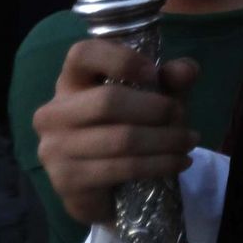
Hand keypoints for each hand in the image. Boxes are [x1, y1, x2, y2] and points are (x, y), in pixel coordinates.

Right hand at [34, 39, 199, 225]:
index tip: (154, 73)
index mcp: (71, 81)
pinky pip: (122, 168)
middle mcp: (54, 112)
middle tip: (182, 115)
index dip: (121, 59)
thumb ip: (169, 81)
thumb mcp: (153, 99)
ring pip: (121, 139)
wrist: (104, 188)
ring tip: (189, 141)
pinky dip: (159, 164)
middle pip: (108, 100)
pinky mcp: (66, 180)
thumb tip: (186, 70)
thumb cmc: (127, 128)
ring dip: (166, 141)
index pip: (83, 54)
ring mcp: (55, 148)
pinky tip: (179, 162)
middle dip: (156, 108)